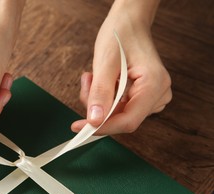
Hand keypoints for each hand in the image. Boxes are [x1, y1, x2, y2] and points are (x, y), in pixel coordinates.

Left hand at [72, 0, 171, 134]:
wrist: (128, 22)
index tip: (79, 127)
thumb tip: (95, 120)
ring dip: (99, 100)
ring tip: (93, 76)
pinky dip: (104, 97)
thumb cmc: (120, 35)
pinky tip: (100, 80)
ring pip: (117, 114)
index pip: (128, 121)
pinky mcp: (143, 96)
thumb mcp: (105, 63)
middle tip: (87, 84)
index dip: (103, 127)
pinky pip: (118, 107)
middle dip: (98, 107)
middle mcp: (158, 94)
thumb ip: (100, 93)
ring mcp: (152, 96)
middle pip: (122, 118)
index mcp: (154, 85)